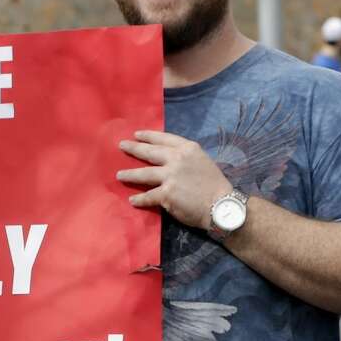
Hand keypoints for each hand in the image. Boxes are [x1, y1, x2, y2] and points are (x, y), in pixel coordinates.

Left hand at [116, 130, 231, 228]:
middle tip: (122, 146)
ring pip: (144, 174)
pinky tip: (132, 199)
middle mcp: (177, 159)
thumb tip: (170, 158)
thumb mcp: (203, 160)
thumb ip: (186, 157)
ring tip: (119, 175)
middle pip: (150, 152)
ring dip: (129, 174)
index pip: (163, 138)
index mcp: (187, 148)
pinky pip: (148, 196)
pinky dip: (139, 199)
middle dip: (134, 148)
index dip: (148, 136)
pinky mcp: (166, 194)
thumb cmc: (215, 185)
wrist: (222, 205)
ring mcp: (170, 176)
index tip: (137, 134)